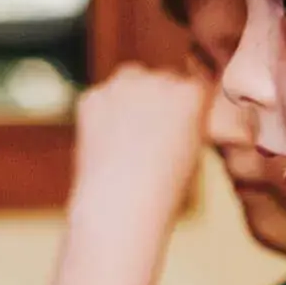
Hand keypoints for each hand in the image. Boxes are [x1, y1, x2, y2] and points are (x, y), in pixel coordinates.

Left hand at [70, 65, 207, 220]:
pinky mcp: (91, 96)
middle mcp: (158, 80)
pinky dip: (102, 113)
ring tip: (127, 137)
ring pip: (130, 80)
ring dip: (131, 98)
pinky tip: (105, 142)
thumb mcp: (193, 153)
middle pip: (163, 79)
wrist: (120, 206)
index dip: (187, 109)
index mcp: (191, 94)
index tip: (180, 129)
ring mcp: (122, 85)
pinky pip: (101, 98)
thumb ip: (186, 124)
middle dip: (159, 100)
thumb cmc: (164, 192)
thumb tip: (171, 116)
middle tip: (151, 135)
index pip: (194, 88)